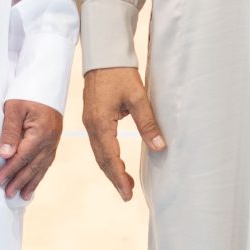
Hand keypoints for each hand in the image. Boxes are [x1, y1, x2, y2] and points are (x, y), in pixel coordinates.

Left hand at [0, 99, 62, 198]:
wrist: (47, 79)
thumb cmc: (27, 90)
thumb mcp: (14, 108)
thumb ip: (10, 132)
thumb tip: (5, 155)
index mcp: (40, 132)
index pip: (23, 156)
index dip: (11, 170)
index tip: (0, 181)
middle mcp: (50, 139)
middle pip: (33, 165)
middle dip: (20, 181)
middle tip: (8, 194)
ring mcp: (55, 140)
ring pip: (42, 165)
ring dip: (32, 181)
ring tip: (23, 196)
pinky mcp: (55, 139)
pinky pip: (48, 160)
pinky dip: (41, 172)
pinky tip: (35, 180)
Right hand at [81, 65, 164, 202]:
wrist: (103, 55)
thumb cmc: (120, 73)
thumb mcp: (138, 96)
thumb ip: (148, 122)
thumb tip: (160, 146)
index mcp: (101, 123)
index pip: (110, 157)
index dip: (119, 176)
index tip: (128, 193)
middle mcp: (91, 125)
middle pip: (101, 159)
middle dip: (114, 177)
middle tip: (127, 194)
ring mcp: (89, 122)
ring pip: (98, 152)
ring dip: (110, 168)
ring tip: (125, 182)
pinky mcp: (92, 117)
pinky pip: (98, 143)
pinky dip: (107, 156)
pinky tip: (116, 161)